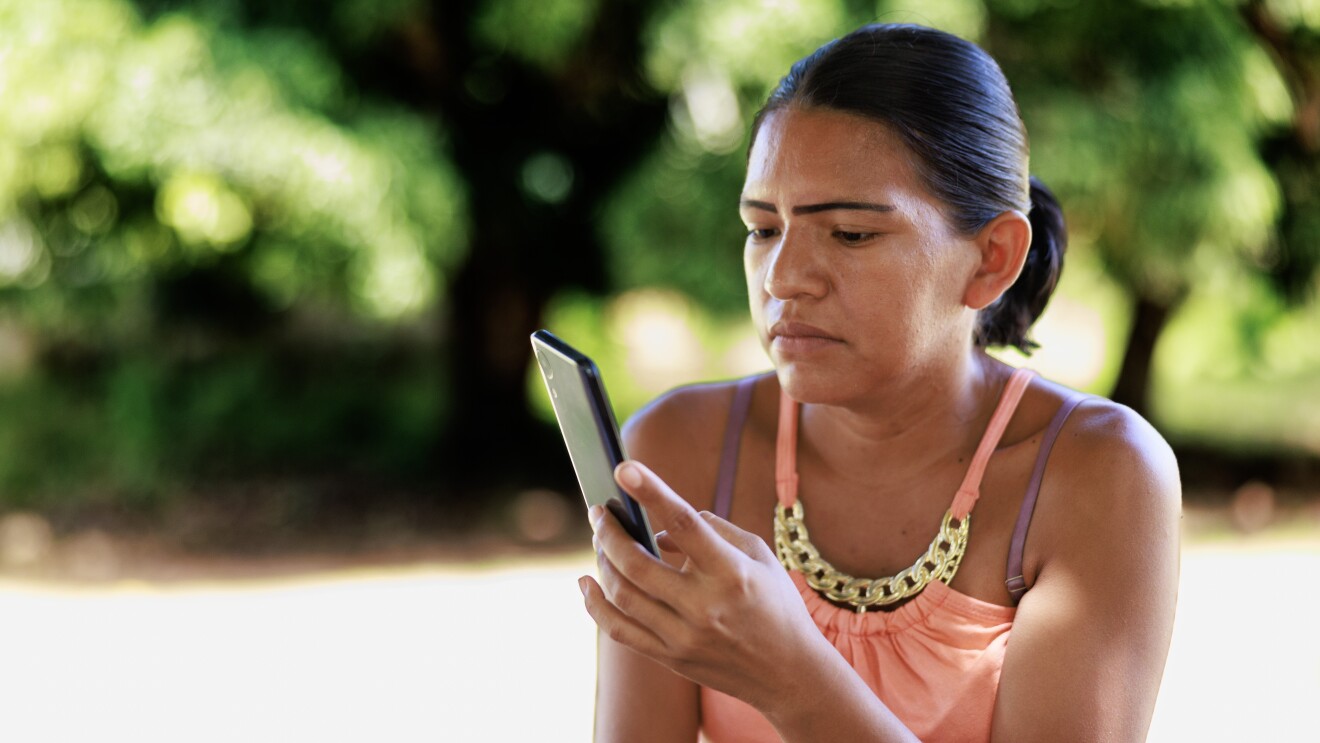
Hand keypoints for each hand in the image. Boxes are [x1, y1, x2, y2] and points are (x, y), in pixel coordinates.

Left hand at [579, 460, 822, 709]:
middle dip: (609, 531)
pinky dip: (595, 604)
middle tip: (599, 511)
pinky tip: (586, 582)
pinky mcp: (671, 658)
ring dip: (602, 560)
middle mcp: (705, 606)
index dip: (652, 492)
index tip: (624, 469)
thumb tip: (659, 533)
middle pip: (636, 563)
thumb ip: (713, 530)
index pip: (684, 524)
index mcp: (732, 572)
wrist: (790, 674)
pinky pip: (618, 630)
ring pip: (622, 595)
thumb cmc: (777, 605)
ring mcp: (685, 637)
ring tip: (600, 540)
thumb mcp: (760, 556)